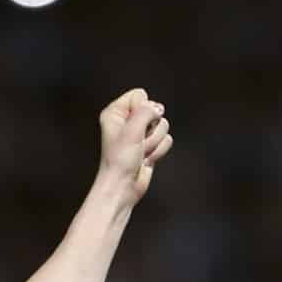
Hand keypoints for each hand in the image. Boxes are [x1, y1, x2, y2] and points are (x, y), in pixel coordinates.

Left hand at [96, 88, 173, 202]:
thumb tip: (158, 108)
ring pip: (162, 126)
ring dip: (154, 142)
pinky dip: (159, 150)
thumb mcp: (132, 130)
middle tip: (138, 143)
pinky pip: (166, 139)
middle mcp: (127, 121)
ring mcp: (140, 134)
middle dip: (150, 129)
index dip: (143, 109)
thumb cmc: (119, 161)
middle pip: (153, 110)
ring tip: (141, 152)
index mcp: (115, 112)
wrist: (123, 187)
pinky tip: (146, 159)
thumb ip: (146, 111)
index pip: (140, 95)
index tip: (135, 126)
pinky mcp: (150, 145)